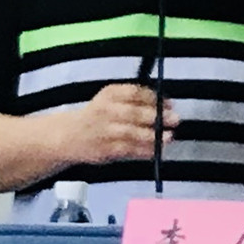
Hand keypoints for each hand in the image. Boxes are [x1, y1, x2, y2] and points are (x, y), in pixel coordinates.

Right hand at [54, 82, 173, 165]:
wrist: (68, 135)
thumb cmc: (98, 115)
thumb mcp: (111, 99)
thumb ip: (135, 100)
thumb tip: (167, 105)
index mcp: (109, 94)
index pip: (134, 92)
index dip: (154, 98)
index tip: (169, 103)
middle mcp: (105, 111)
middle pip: (133, 113)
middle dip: (156, 116)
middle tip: (175, 119)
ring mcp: (104, 131)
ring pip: (131, 133)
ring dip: (152, 136)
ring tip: (169, 137)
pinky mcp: (105, 149)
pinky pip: (128, 150)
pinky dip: (144, 151)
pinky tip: (156, 150)